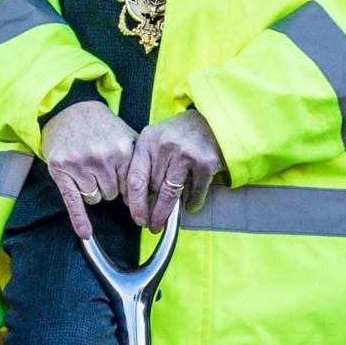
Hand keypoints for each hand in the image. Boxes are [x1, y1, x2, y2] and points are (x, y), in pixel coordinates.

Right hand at [40, 100, 136, 240]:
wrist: (69, 110)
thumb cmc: (99, 125)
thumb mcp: (125, 134)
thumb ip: (139, 159)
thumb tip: (155, 190)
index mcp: (123, 150)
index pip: (131, 187)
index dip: (125, 186)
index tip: (122, 182)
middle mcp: (102, 158)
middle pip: (112, 194)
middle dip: (107, 186)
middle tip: (99, 167)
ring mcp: (81, 165)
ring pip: (95, 198)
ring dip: (92, 190)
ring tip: (86, 168)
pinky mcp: (62, 171)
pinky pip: (73, 201)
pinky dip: (79, 219)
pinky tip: (85, 233)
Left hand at [123, 110, 224, 232]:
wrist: (210, 121)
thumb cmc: (179, 134)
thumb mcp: (155, 140)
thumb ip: (145, 164)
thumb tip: (135, 199)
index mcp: (148, 141)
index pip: (136, 178)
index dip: (135, 203)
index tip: (137, 218)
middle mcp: (165, 147)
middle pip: (153, 188)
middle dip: (150, 210)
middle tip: (150, 224)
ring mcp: (186, 155)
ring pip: (170, 194)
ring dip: (165, 213)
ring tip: (162, 224)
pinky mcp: (205, 163)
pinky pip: (195, 191)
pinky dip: (192, 202)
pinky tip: (189, 206)